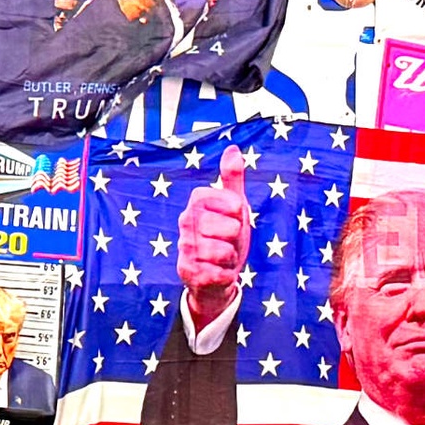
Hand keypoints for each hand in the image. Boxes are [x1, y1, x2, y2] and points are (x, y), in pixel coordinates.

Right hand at [176, 143, 250, 331]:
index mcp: (196, 202)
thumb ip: (232, 178)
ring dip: (231, 258)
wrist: (216, 275)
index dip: (239, 213)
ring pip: (224, 252)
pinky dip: (226, 275)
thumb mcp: (235, 205)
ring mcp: (185, 247)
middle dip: (237, 238)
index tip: (234, 217)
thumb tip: (233, 148)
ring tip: (224, 257)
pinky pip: (220, 273)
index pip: (231, 203)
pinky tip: (219, 273)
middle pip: (230, 228)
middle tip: (229, 241)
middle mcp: (185, 222)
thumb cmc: (226, 236)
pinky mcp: (188, 272)